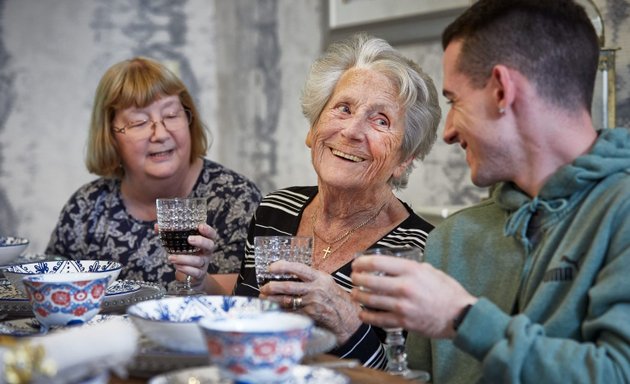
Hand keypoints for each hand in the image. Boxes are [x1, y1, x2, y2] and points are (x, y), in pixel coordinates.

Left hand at [163, 223, 217, 286]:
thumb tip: (156, 226)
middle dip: (201, 241)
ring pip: (199, 260)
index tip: (200, 226)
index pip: (211, 234)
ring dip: (184, 258)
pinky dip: (186, 269)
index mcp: (204, 242)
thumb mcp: (180, 244)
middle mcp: (207, 252)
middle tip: (189, 239)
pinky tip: (177, 266)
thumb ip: (170, 234)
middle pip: (210, 245)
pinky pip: (195, 272)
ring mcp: (204, 264)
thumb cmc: (186, 255)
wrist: (192, 276)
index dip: (208, 230)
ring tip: (171, 258)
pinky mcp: (200, 274)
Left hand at [259, 260, 362, 343]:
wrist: (348, 317)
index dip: (283, 267)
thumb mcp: (327, 282)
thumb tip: (291, 273)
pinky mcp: (310, 315)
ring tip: (264, 297)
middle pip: (289, 286)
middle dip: (273, 286)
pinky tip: (274, 309)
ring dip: (273, 299)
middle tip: (264, 287)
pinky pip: (292, 312)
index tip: (271, 267)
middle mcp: (316, 289)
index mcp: (319, 277)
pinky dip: (281, 311)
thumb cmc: (336, 299)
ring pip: (287, 300)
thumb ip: (311, 278)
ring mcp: (313, 302)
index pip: (299, 268)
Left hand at [351, 255, 476, 338]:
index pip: (377, 263)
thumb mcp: (430, 270)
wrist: (460, 316)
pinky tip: (362, 312)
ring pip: (370, 300)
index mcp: (411, 270)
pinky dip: (366, 315)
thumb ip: (411, 267)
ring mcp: (402, 306)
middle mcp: (404, 286)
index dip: (362, 263)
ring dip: (358, 296)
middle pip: (368, 281)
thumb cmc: (447, 291)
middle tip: (353, 278)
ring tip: (355, 293)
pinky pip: (378, 319)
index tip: (357, 264)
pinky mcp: (402, 322)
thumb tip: (394, 265)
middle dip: (356, 279)